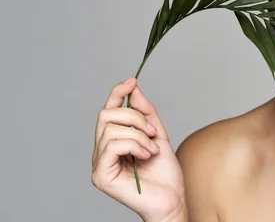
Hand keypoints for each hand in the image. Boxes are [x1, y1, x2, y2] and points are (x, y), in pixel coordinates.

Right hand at [91, 77, 186, 220]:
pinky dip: (135, 145)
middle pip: (106, 115)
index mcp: (113, 140)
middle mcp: (101, 150)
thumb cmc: (164, 172)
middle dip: (134, 117)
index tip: (132, 80)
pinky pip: (112, 146)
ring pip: (112, 129)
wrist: (172, 199)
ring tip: (152, 149)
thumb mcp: (158, 134)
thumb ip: (145, 112)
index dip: (117, 92)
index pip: (108, 110)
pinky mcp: (101, 175)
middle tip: (153, 132)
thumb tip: (133, 88)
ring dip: (139, 134)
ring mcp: (99, 163)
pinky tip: (146, 156)